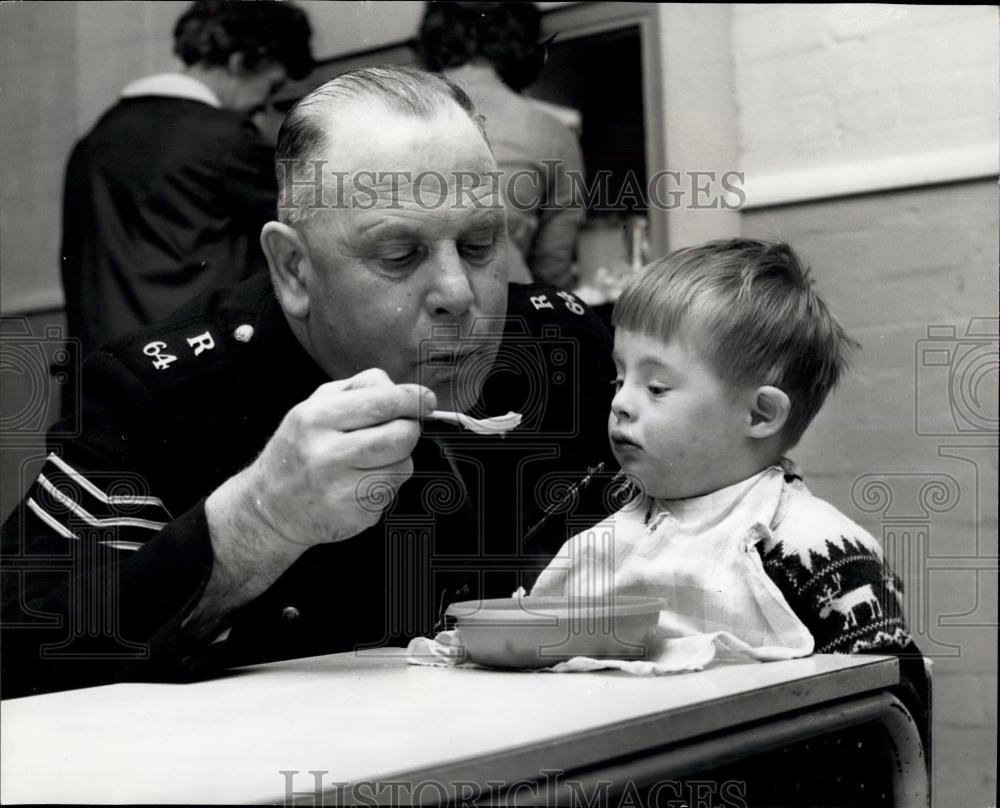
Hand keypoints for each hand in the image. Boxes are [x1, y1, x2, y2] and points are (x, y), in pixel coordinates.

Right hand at [198, 369, 435, 621]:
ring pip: (403, 465)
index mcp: (315, 419)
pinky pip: (392, 492)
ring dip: (398, 460)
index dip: (412, 399)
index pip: (381, 402)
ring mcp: (341, 489)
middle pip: (401, 435)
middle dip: (410, 429)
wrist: (269, 507)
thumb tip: (402, 390)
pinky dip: (386, 485)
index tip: (426, 400)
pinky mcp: (355, 516)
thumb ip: (357, 389)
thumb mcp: (314, 406)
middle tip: (401, 429)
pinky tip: (360, 483)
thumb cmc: (299, 449)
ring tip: (371, 460)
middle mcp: (326, 454)